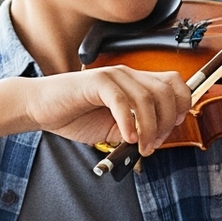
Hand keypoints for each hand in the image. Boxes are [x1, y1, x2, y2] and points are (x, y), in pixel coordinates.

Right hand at [24, 68, 193, 152]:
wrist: (40, 108)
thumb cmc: (75, 115)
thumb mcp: (115, 127)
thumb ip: (137, 129)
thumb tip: (157, 138)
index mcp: (136, 82)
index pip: (175, 84)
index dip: (181, 106)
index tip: (172, 128)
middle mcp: (128, 75)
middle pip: (167, 92)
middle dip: (167, 122)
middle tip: (154, 143)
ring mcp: (113, 76)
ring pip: (147, 98)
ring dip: (150, 128)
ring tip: (141, 146)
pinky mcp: (96, 82)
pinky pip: (122, 101)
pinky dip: (129, 123)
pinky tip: (126, 137)